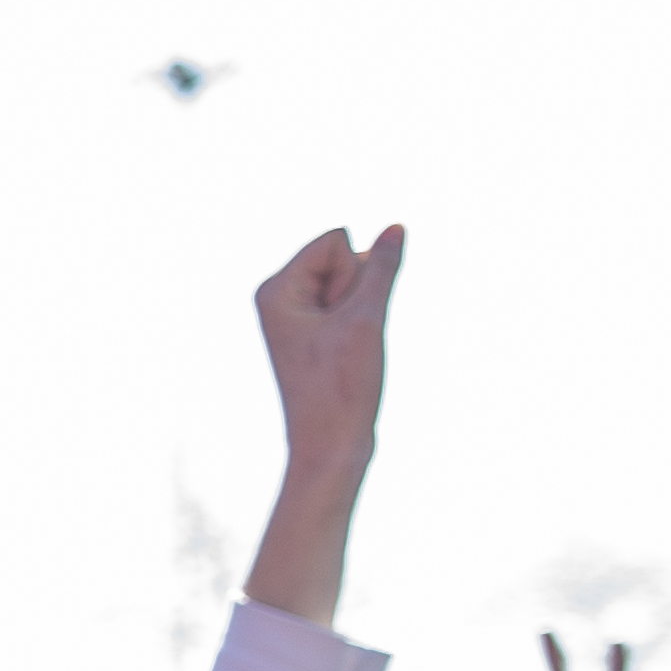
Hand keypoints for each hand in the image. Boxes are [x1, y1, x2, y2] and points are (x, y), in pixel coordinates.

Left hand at [251, 224, 402, 476]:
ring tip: (346, 350)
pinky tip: (351, 353)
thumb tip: (396, 225)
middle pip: (344, 258)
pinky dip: (363, 322)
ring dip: (363, 310)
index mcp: (274, 289)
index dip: (352, 275)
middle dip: (357, 292)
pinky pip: (354, 304)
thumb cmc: (342, 386)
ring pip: (354, 282)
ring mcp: (297, 314)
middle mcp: (279, 296)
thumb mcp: (366, 319)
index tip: (338, 321)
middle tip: (343, 340)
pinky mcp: (316, 330)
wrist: (331, 445)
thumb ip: (382, 267)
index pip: (334, 240)